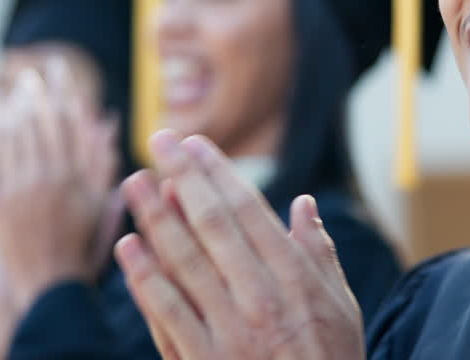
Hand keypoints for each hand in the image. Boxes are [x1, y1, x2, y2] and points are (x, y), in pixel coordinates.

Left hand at [0, 60, 121, 311]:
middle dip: (33, 93)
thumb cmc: (84, 247)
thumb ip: (103, 162)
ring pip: (9, 139)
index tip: (59, 68)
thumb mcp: (102, 203)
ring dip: (10, 111)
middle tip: (31, 71)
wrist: (49, 287)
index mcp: (69, 177)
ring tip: (12, 91)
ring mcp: (14, 191)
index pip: (63, 121)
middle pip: (34, 124)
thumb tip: (107, 122)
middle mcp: (40, 179)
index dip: (61, 91)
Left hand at [115, 130, 364, 359]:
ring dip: (154, 217)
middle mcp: (260, 296)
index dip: (217, 172)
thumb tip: (304, 204)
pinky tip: (127, 247)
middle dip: (181, 177)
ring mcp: (229, 330)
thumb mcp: (342, 305)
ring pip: (183, 260)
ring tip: (132, 182)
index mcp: (294, 276)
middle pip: (212, 223)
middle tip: (157, 140)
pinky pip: (167, 312)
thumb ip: (318, 252)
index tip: (194, 144)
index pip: (248, 210)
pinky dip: (144, 278)